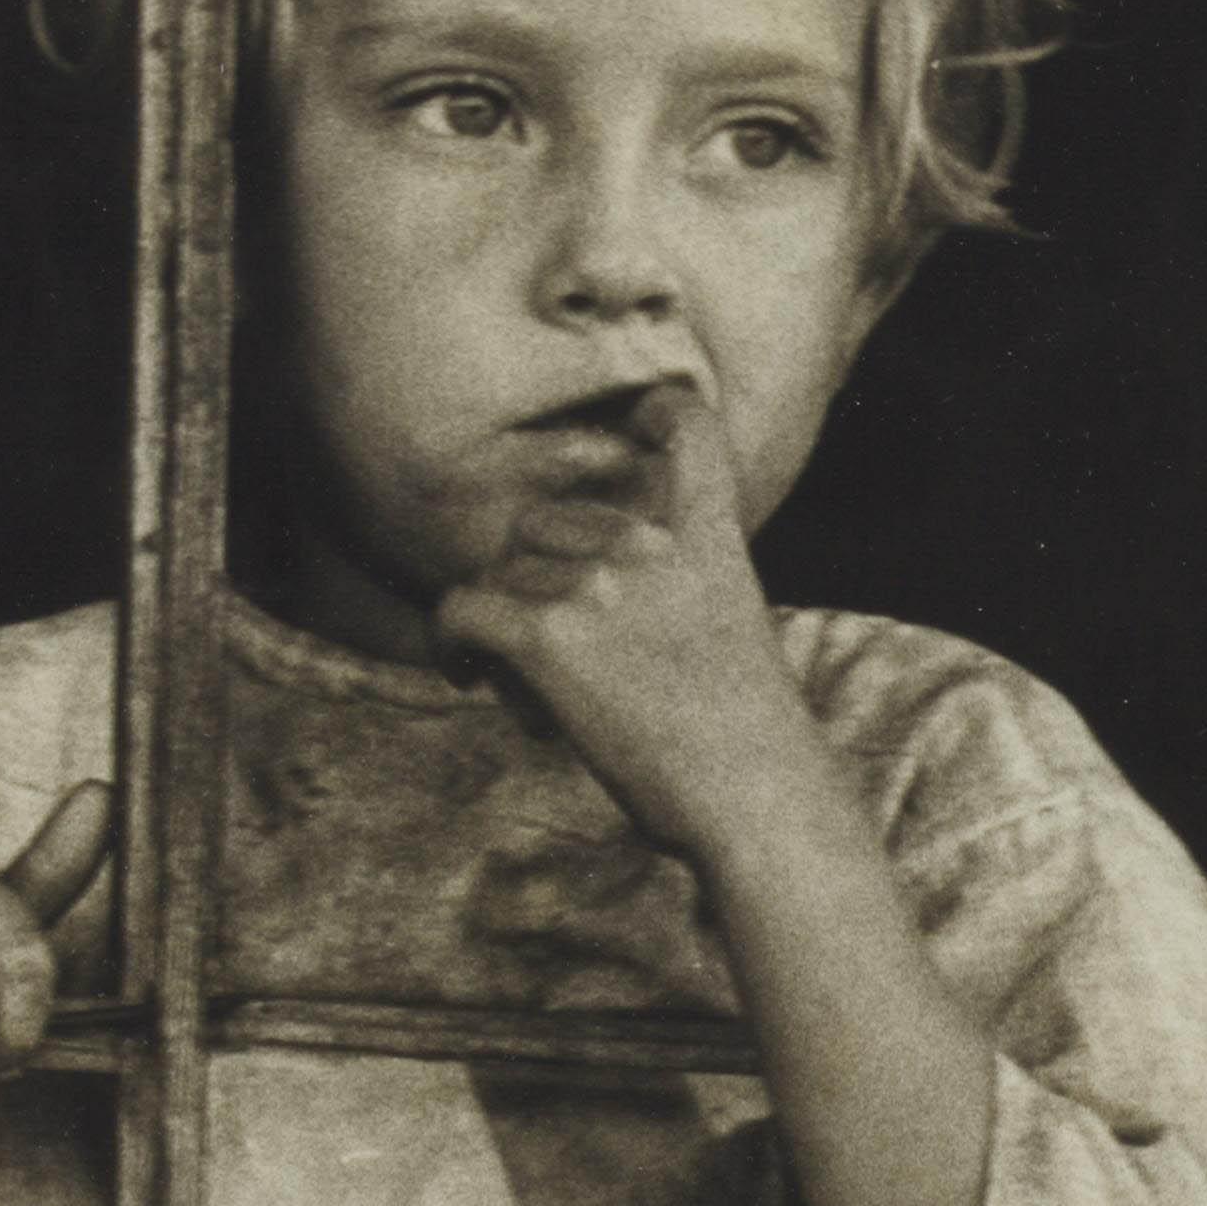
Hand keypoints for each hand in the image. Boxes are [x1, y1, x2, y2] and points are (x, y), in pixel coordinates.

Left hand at [434, 382, 814, 863]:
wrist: (753, 794)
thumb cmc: (748, 740)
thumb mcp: (733, 631)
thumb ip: (681, 588)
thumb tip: (600, 601)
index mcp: (709, 536)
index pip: (686, 428)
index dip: (652, 410)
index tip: (630, 423)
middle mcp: (649, 543)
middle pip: (547, 519)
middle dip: (535, 575)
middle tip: (554, 646)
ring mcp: (596, 585)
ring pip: (503, 572)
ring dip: (500, 622)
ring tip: (525, 684)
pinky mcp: (548, 636)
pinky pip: (463, 609)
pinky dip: (452, 642)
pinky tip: (466, 673)